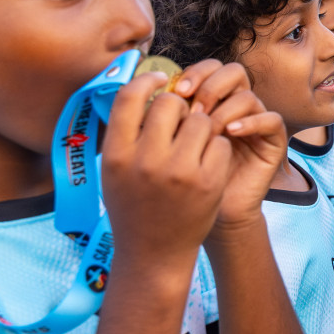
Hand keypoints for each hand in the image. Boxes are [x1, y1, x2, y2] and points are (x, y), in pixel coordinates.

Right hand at [101, 73, 230, 275]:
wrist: (154, 254)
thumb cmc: (133, 206)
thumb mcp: (113, 171)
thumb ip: (125, 133)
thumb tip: (145, 87)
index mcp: (116, 155)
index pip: (129, 97)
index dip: (147, 80)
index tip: (161, 80)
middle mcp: (146, 161)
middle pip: (169, 103)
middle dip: (178, 107)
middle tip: (180, 121)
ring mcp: (180, 172)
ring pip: (200, 120)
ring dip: (201, 126)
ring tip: (194, 144)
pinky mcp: (208, 182)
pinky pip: (219, 143)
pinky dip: (216, 148)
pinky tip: (206, 163)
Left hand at [158, 59, 293, 235]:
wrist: (205, 217)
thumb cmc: (182, 183)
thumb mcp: (168, 145)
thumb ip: (166, 116)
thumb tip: (153, 88)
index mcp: (212, 101)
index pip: (209, 68)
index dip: (194, 73)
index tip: (174, 92)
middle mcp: (235, 106)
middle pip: (232, 71)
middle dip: (210, 85)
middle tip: (193, 107)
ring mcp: (255, 122)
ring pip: (247, 95)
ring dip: (225, 109)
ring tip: (209, 129)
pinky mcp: (273, 142)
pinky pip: (271, 119)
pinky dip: (250, 122)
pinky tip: (229, 134)